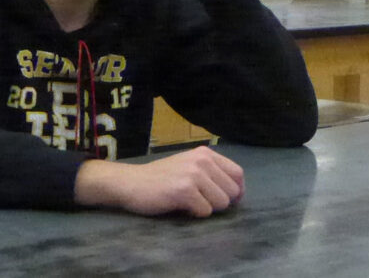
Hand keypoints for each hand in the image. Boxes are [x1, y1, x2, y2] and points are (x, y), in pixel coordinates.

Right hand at [74, 146, 244, 216]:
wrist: (130, 183)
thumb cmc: (161, 178)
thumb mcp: (189, 165)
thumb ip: (211, 172)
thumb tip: (237, 191)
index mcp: (206, 154)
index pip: (238, 173)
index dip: (237, 190)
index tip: (230, 200)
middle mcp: (202, 161)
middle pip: (232, 191)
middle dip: (220, 202)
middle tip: (202, 202)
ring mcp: (193, 175)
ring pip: (221, 203)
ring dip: (208, 208)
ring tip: (190, 203)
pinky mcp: (184, 191)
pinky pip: (205, 211)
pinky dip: (195, 214)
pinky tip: (181, 207)